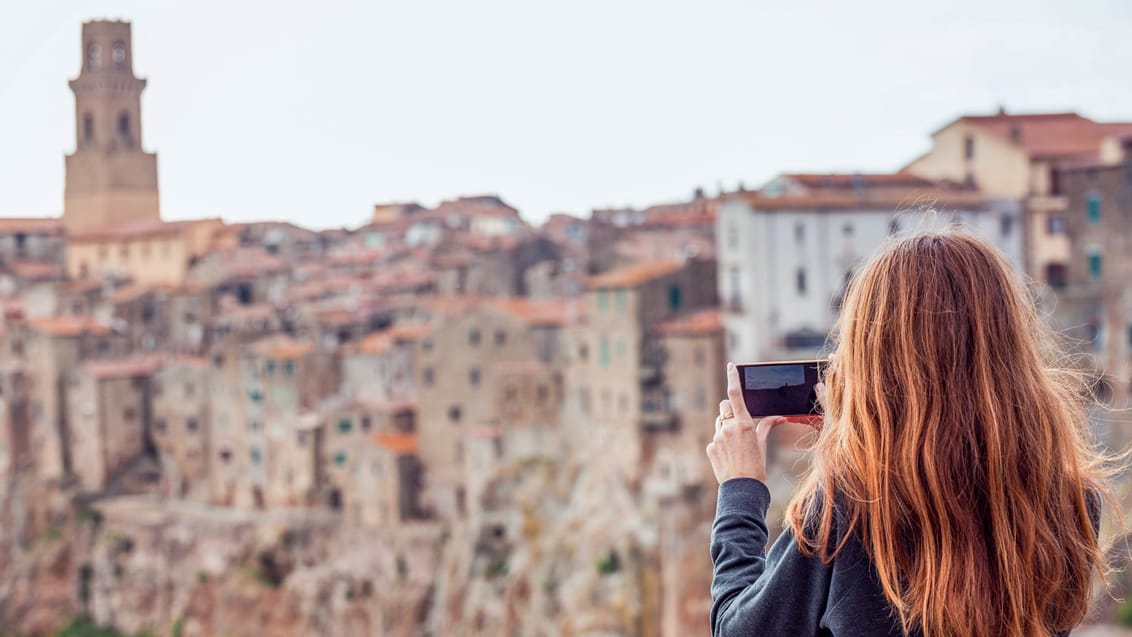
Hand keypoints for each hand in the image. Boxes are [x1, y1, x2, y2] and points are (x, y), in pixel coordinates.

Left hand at [705, 362, 786, 484]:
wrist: (743, 488)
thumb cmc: (757, 466)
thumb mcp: (762, 445)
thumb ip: (766, 427)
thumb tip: (779, 417)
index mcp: (744, 424)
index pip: (736, 394)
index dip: (733, 377)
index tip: (731, 365)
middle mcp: (728, 427)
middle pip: (725, 406)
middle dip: (731, 410)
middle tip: (739, 423)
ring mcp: (717, 437)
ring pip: (719, 422)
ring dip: (726, 427)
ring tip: (736, 445)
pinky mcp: (710, 447)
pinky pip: (715, 438)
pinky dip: (721, 443)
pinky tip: (729, 456)